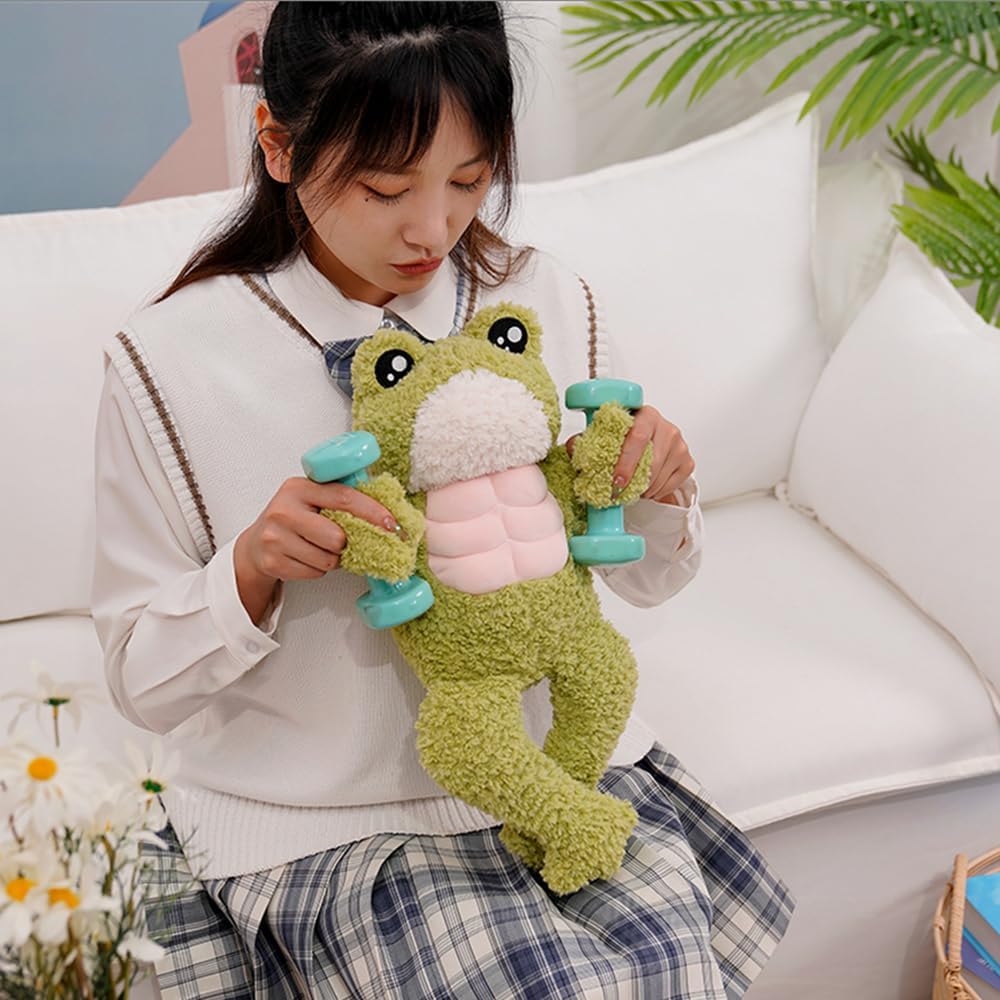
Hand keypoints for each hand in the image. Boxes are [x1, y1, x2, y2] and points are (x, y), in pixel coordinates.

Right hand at [234, 477, 398, 621]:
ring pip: (327, 559)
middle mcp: (284, 510)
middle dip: (344, 543)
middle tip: (335, 539)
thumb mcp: (311, 499)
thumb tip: (385, 515)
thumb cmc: (292, 520)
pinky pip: (314, 573)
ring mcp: (275, 537)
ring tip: (317, 548)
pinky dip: (317, 569)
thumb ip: (340, 499)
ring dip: (331, 558)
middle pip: (336, 536)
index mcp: (298, 487)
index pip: (344, 497)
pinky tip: (305, 558)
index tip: (392, 524)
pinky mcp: (273, 561)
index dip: (372, 511)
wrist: (256, 545)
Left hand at [568, 405, 693, 505]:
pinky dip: (656, 492)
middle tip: (618, 493)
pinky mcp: (687, 462)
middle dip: (633, 482)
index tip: (616, 480)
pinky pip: (671, 485)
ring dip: (642, 490)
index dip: (626, 461)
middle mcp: (667, 427)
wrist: (650, 436)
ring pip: (660, 477)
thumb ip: (586, 440)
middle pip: (651, 461)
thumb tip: (573, 448)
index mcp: (646, 414)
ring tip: (630, 490)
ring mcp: (680, 445)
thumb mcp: (604, 434)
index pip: (638, 436)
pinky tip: (646, 488)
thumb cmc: (626, 435)